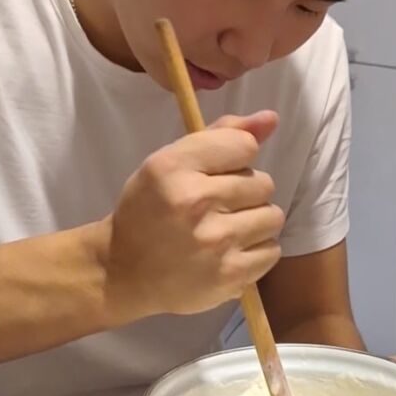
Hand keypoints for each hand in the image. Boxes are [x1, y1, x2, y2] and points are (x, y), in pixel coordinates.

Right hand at [105, 110, 283, 320]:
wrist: (123, 272)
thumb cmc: (149, 209)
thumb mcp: (171, 161)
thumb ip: (222, 135)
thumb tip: (271, 119)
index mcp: (173, 167)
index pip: (244, 146)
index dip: (236, 157)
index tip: (217, 171)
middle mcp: (194, 202)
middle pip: (263, 183)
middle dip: (245, 192)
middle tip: (218, 205)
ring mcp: (214, 243)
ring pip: (273, 216)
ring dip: (254, 220)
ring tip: (227, 228)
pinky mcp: (228, 276)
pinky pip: (272, 251)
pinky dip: (256, 250)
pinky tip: (231, 251)